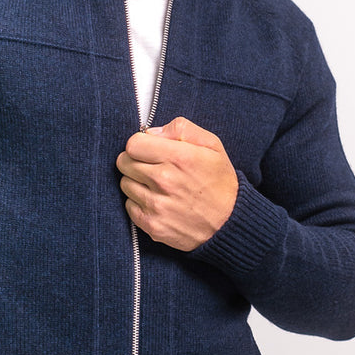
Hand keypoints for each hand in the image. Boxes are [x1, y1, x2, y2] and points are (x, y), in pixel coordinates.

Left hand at [116, 116, 238, 250]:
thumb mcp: (212, 146)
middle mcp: (164, 180)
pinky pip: (128, 206)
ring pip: (125, 183)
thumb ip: (181, 129)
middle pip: (124, 162)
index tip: (149, 149)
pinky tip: (157, 201)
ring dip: (136, 182)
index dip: (140, 144)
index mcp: (179, 157)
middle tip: (152, 166)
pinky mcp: (152, 225)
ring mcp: (156, 205)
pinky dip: (139, 202)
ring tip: (157, 185)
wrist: (230, 224)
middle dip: (135, 161)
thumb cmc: (220, 183)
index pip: (133, 144)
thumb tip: (152, 132)